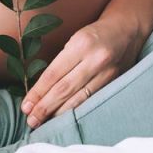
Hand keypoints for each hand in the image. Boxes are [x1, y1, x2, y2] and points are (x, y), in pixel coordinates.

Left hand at [20, 13, 146, 128]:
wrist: (127, 29)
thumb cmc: (94, 34)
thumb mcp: (75, 39)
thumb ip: (62, 61)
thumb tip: (40, 89)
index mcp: (81, 44)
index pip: (54, 73)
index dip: (38, 92)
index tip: (25, 106)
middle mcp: (95, 59)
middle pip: (65, 89)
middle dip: (45, 107)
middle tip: (30, 120)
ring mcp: (107, 73)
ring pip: (79, 99)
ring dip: (58, 114)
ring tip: (43, 123)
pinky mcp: (114, 83)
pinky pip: (91, 100)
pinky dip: (76, 111)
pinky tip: (64, 118)